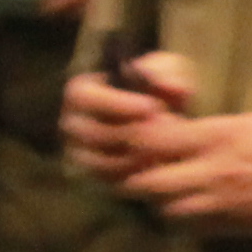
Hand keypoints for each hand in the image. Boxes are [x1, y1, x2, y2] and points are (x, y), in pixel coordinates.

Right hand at [62, 51, 189, 183]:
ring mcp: (81, 152)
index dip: (115, 103)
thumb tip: (177, 90)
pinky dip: (135, 174)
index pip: (81, 97)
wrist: (164, 115)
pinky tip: (162, 163)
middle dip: (130, 133)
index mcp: (81, 93)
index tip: (151, 107)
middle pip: (90, 133)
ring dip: (134, 156)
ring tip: (166, 147)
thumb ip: (169, 74)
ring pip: (98, 162)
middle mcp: (74, 124)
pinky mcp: (97, 175)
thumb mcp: (166, 70)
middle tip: (164, 130)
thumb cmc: (157, 86)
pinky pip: (110, 181)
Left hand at [116, 105, 251, 235]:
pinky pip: (192, 229)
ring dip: (160, 203)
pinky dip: (186, 220)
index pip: (151, 141)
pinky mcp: (232, 228)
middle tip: (142, 174)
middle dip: (135, 179)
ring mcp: (219, 204)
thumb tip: (176, 135)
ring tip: (170, 194)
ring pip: (164, 211)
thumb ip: (210, 131)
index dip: (135, 142)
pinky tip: (197, 210)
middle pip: (145, 183)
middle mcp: (210, 172)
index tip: (140, 142)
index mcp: (218, 138)